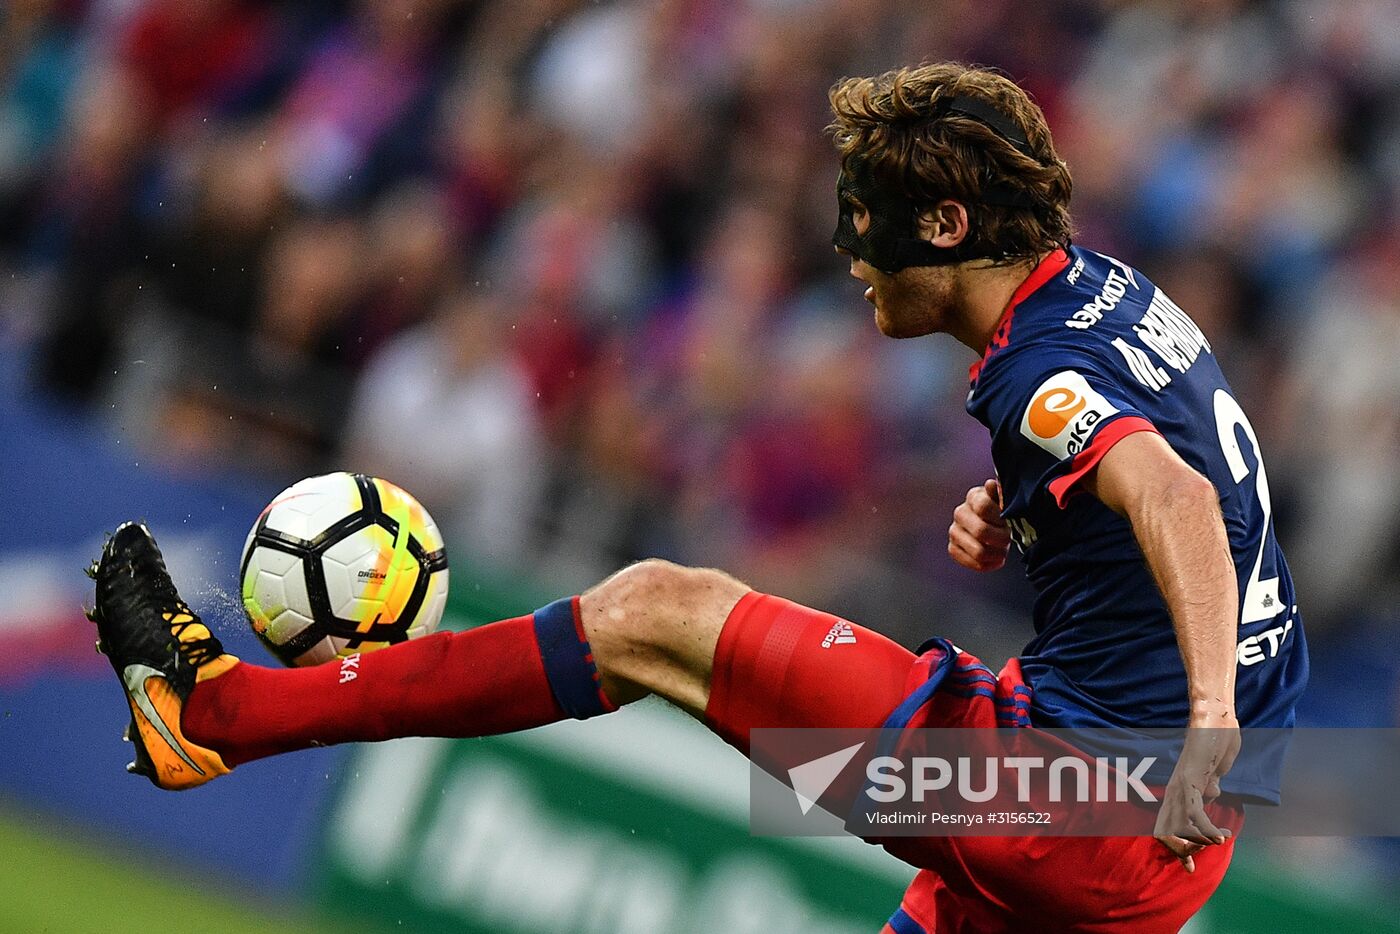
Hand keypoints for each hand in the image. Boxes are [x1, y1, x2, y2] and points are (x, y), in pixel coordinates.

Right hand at [948, 480, 1009, 571]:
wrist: (998, 525)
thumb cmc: (1006, 512)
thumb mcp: (1008, 500)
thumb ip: (1002, 493)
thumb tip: (991, 484)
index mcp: (974, 496)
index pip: (984, 507)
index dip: (1000, 517)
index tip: (1010, 519)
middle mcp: (960, 512)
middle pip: (981, 532)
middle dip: (1001, 539)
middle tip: (1010, 538)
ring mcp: (954, 531)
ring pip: (978, 551)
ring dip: (996, 554)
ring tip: (1003, 549)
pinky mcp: (953, 548)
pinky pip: (971, 563)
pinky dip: (988, 565)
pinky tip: (996, 559)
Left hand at [1153, 715, 1240, 871]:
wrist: (1215, 720)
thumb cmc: (1215, 744)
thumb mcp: (1213, 773)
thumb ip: (1209, 786)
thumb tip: (1211, 794)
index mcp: (1176, 792)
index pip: (1166, 827)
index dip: (1176, 850)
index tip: (1191, 867)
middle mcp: (1172, 791)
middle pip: (1165, 832)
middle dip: (1183, 852)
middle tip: (1200, 859)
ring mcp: (1180, 786)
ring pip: (1178, 826)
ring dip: (1198, 842)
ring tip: (1219, 841)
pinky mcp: (1190, 780)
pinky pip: (1194, 813)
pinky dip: (1206, 830)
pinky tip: (1219, 838)